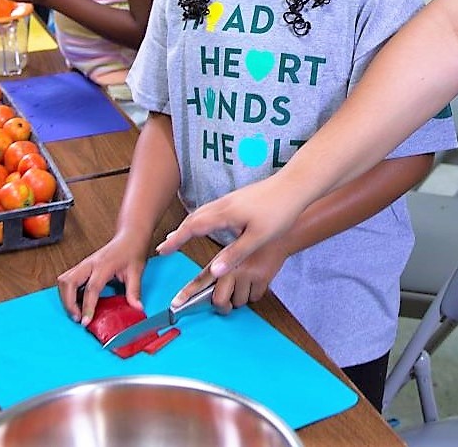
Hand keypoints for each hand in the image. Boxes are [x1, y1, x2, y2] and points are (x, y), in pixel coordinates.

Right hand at [57, 235, 147, 325]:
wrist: (130, 236)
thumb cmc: (133, 251)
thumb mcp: (136, 271)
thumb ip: (134, 291)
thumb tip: (137, 308)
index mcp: (104, 265)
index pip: (91, 288)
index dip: (87, 306)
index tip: (86, 321)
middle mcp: (90, 263)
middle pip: (69, 283)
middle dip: (69, 303)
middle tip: (78, 318)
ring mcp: (84, 263)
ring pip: (64, 280)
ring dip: (65, 298)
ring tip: (76, 311)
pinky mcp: (82, 266)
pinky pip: (67, 279)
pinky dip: (67, 292)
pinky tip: (77, 301)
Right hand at [156, 176, 306, 277]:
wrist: (295, 185)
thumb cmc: (279, 211)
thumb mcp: (258, 238)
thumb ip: (235, 254)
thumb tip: (214, 272)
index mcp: (226, 213)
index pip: (194, 227)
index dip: (177, 240)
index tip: (162, 250)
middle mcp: (224, 204)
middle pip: (194, 218)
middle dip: (178, 233)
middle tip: (165, 246)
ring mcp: (232, 199)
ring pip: (203, 211)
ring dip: (189, 224)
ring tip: (181, 236)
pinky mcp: (239, 198)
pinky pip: (213, 209)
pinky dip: (202, 218)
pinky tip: (209, 223)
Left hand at [169, 237, 288, 313]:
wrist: (278, 236)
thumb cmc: (252, 244)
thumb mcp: (232, 251)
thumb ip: (219, 267)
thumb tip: (207, 287)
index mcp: (221, 259)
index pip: (201, 279)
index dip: (187, 293)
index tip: (175, 305)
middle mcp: (232, 267)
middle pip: (219, 300)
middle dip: (223, 304)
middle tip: (227, 300)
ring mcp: (248, 273)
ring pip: (239, 302)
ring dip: (241, 297)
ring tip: (245, 281)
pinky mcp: (263, 278)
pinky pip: (254, 298)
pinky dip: (254, 294)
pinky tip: (256, 281)